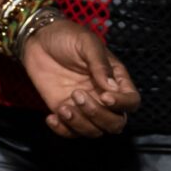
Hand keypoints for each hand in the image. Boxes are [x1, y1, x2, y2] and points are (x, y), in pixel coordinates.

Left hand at [19, 18, 139, 138]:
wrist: (38, 40)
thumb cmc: (67, 37)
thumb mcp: (86, 43)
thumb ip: (100, 65)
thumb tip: (112, 89)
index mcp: (116, 79)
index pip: (131, 101)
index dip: (122, 104)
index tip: (104, 96)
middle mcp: (104, 97)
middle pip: (115, 123)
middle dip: (98, 115)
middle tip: (77, 95)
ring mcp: (85, 107)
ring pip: (94, 132)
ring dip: (80, 124)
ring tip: (64, 107)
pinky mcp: (66, 112)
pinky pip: (71, 133)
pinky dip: (63, 130)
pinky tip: (52, 116)